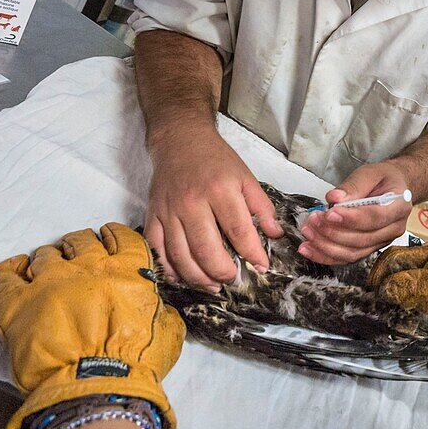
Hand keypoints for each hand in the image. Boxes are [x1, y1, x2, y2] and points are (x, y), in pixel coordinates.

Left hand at [0, 224, 184, 428]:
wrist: (97, 385)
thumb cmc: (136, 362)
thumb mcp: (169, 330)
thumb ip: (160, 309)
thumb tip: (156, 308)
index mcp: (128, 269)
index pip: (119, 236)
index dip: (113, 236)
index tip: (107, 239)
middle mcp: (88, 266)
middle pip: (80, 240)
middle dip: (79, 246)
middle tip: (77, 258)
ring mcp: (50, 281)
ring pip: (45, 254)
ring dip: (49, 260)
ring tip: (48, 272)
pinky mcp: (18, 303)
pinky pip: (6, 276)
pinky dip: (9, 270)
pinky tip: (14, 270)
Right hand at [144, 123, 282, 289]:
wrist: (180, 141)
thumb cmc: (217, 161)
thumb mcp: (246, 177)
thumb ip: (262, 207)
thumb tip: (275, 235)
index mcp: (220, 191)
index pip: (238, 230)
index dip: (252, 254)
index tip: (262, 267)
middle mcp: (192, 203)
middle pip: (205, 249)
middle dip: (222, 272)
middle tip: (234, 280)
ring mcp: (169, 211)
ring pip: (180, 255)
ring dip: (198, 277)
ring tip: (214, 286)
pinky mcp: (152, 216)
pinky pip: (157, 249)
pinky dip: (169, 269)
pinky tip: (184, 278)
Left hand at [298, 160, 412, 264]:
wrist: (393, 188)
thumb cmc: (383, 179)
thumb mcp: (370, 173)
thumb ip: (353, 185)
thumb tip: (335, 199)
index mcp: (399, 206)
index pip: (376, 217)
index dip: (352, 218)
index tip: (330, 213)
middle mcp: (393, 228)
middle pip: (362, 239)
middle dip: (333, 232)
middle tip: (314, 219)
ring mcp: (381, 241)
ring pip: (353, 252)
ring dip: (326, 245)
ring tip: (309, 232)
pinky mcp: (368, 249)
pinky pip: (347, 258)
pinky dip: (326, 256)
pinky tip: (310, 249)